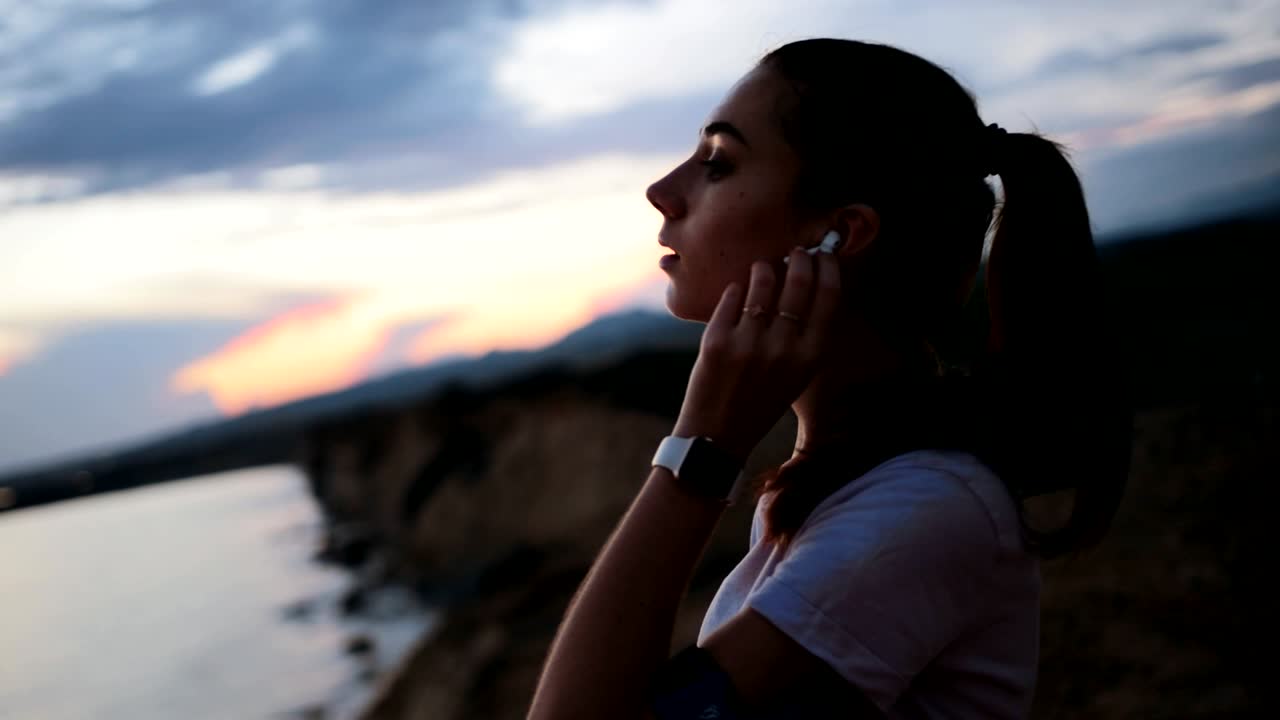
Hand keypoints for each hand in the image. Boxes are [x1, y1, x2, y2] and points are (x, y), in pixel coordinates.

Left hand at [672, 246, 842, 463]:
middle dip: (799, 259)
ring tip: (763, 268)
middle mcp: (782, 348)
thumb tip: (809, 280)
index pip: (829, 297)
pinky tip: (739, 291)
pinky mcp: (717, 340)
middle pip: (798, 282)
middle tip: (796, 253)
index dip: (829, 268)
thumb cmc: (761, 400)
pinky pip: (732, 297)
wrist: (717, 434)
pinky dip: (737, 289)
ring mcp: (748, 343)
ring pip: (762, 282)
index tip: (825, 255)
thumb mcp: (798, 374)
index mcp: (810, 357)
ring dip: (764, 268)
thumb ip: (806, 335)